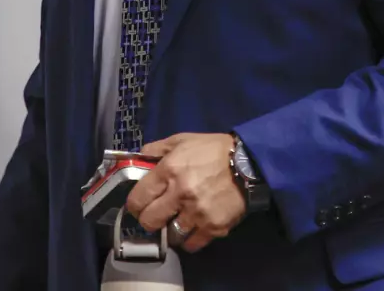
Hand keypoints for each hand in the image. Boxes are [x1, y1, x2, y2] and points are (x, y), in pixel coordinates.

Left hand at [124, 133, 245, 252]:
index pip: (138, 199)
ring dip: (171, 230)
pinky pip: (192, 244)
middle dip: (149, 220)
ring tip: (177, 222)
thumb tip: (137, 160)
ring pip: (170, 235)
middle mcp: (180, 193)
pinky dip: (190, 239)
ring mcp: (197, 213)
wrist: (249, 163)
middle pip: (149, 222)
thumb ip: (156, 149)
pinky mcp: (214, 227)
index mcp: (169, 170)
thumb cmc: (212, 149)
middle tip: (156, 215)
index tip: (140, 206)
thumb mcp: (181, 140)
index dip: (135, 205)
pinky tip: (193, 228)